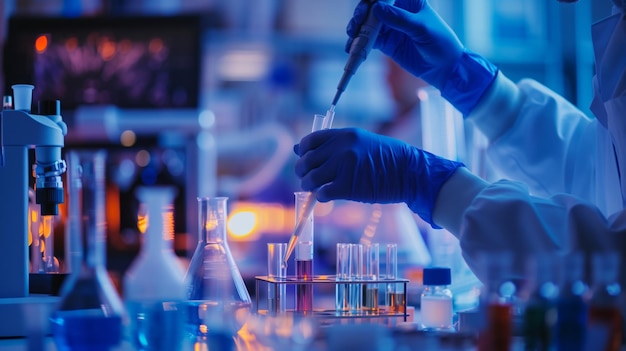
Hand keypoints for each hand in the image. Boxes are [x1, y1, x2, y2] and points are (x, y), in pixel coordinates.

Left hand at [293, 128, 463, 226]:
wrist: (410, 172)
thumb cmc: (386, 159)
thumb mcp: (359, 143)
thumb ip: (331, 146)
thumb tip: (297, 149)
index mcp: (344, 135)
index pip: (309, 141)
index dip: (303, 152)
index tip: (307, 161)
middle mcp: (341, 148)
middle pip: (306, 161)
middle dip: (302, 172)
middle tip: (308, 179)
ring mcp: (344, 167)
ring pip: (311, 179)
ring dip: (309, 186)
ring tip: (318, 189)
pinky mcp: (349, 187)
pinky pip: (323, 193)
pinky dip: (321, 197)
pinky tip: (329, 196)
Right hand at [346, 0, 496, 114]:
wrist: (444, 68)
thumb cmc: (440, 42)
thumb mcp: (422, 29)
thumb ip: (400, 19)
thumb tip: (377, 9)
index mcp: (409, 1)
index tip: (368, 4)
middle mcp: (397, 11)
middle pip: (373, 6)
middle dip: (362, 11)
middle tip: (358, 20)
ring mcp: (390, 27)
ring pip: (367, 23)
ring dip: (357, 27)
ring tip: (352, 34)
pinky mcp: (386, 43)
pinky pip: (368, 40)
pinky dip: (359, 44)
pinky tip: (352, 47)